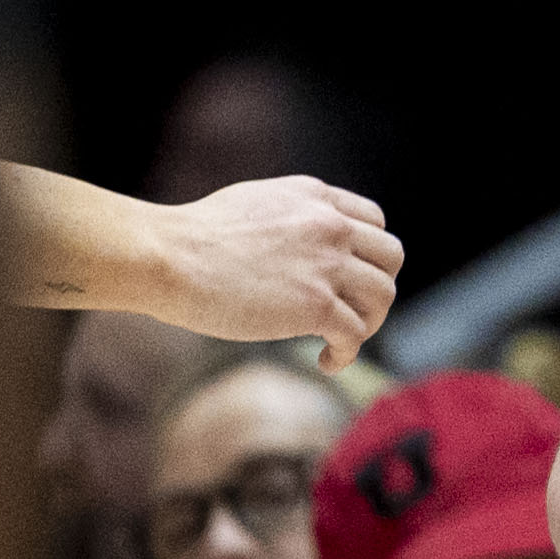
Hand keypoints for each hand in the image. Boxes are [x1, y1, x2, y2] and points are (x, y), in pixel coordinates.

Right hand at [153, 176, 402, 372]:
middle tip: (351, 312)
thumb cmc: (194, 237)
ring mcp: (327, 264)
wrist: (169, 256)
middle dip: (376, 287)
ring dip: (368, 323)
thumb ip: (292, 217)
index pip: (375, 221)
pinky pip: (355, 334)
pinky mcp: (316, 304)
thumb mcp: (256, 203)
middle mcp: (330, 225)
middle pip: (391, 257)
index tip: (350, 279)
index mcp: (315, 198)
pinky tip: (325, 360)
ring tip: (339, 340)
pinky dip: (346, 353)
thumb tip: (302, 244)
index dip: (368, 255)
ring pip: (383, 296)